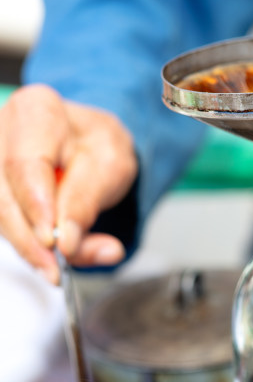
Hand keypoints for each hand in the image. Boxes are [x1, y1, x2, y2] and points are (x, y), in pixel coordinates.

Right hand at [0, 84, 137, 282]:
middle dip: (28, 239)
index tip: (52, 241)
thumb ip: (88, 202)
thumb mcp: (111, 166)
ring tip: (55, 270)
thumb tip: (68, 243)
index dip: (35, 207)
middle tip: (55, 269)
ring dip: (25, 247)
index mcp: (36, 112)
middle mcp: (2, 131)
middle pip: (3, 193)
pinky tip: (45, 260)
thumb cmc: (98, 146)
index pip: (25, 165)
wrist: (89, 145)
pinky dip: (24, 244)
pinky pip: (1, 220)